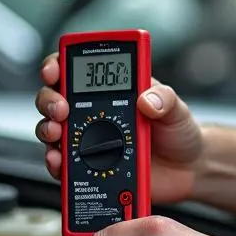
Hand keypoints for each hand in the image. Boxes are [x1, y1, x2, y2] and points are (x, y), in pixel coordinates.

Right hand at [34, 54, 201, 203]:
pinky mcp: (89, 167)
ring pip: (52, 130)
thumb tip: (146, 100)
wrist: (187, 170)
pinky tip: (60, 162)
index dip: (59, 65)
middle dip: (49, 99)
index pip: (78, 70)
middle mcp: (95, 113)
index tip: (55, 71)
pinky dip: (56, 163)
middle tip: (60, 109)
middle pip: (55, 98)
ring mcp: (89, 140)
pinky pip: (63, 165)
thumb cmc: (179, 133)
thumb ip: (165, 99)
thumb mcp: (178, 109)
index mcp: (115, 91)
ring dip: (47, 130)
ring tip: (57, 134)